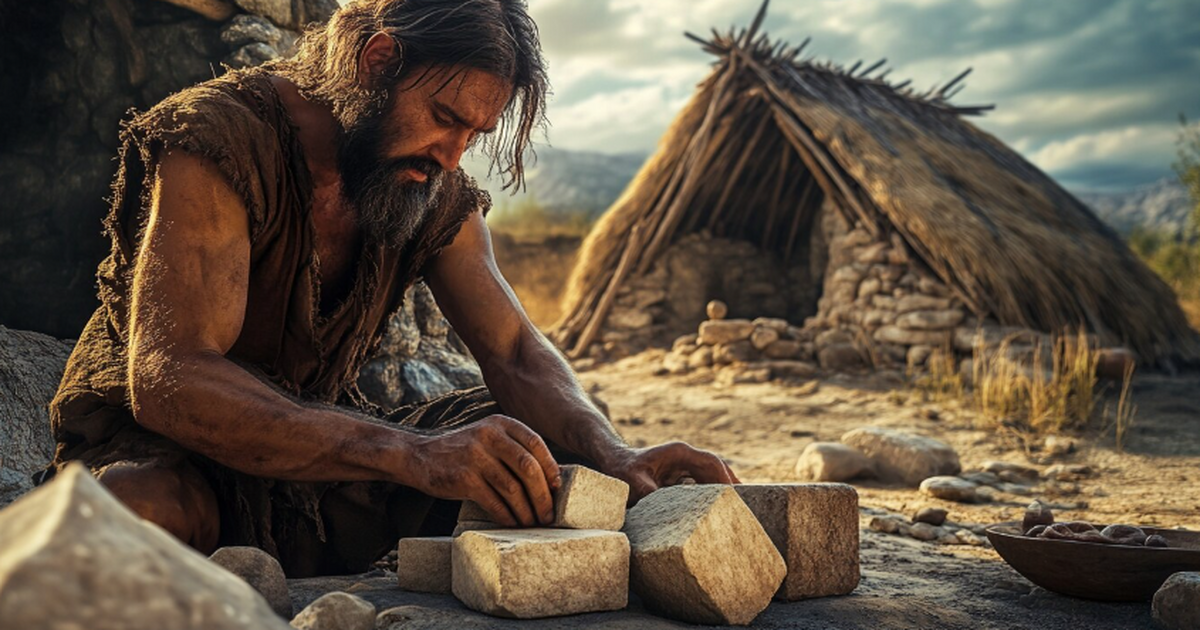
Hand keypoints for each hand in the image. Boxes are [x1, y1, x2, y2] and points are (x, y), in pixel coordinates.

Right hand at [406, 415, 560, 526]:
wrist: (418, 456)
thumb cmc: (461, 452)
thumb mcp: (487, 438)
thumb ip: (512, 449)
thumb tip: (550, 479)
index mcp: (500, 423)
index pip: (535, 443)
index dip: (550, 468)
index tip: (556, 488)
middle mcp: (489, 435)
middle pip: (528, 467)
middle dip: (542, 495)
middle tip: (548, 514)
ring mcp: (475, 456)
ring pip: (512, 488)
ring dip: (526, 510)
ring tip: (532, 523)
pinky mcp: (463, 478)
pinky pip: (493, 502)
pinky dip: (506, 516)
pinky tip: (512, 523)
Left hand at [602, 441, 739, 503]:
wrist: (611, 462)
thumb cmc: (621, 469)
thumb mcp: (633, 482)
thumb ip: (650, 493)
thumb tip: (668, 510)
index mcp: (679, 452)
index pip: (710, 463)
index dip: (725, 478)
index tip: (734, 496)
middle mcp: (685, 457)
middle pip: (717, 468)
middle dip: (731, 485)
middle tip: (746, 506)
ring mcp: (684, 465)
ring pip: (712, 475)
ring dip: (724, 490)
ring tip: (739, 510)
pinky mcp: (681, 475)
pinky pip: (703, 483)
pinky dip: (712, 494)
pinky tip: (719, 511)